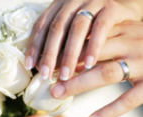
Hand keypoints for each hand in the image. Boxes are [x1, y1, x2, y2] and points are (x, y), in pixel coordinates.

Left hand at [25, 0, 142, 80]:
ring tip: (65, 75)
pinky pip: (100, 28)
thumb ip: (64, 44)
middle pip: (57, 28)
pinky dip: (93, 46)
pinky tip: (88, 65)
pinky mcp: (111, 8)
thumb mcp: (74, 30)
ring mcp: (93, 3)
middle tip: (45, 75)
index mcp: (61, 6)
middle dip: (50, 54)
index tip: (31, 65)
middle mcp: (73, 2)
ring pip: (77, 29)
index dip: (35, 46)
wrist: (120, 7)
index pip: (42, 25)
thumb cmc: (93, 22)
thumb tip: (54, 68)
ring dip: (69, 54)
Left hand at [50, 21, 142, 116]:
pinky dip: (109, 111)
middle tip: (47, 79)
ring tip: (58, 93)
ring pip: (105, 73)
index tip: (49, 63)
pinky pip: (129, 99)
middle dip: (67, 68)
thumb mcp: (123, 37)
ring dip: (79, 85)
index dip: (66, 52)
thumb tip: (75, 52)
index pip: (87, 40)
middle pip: (91, 55)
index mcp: (121, 32)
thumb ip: (103, 42)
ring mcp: (141, 63)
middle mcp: (130, 43)